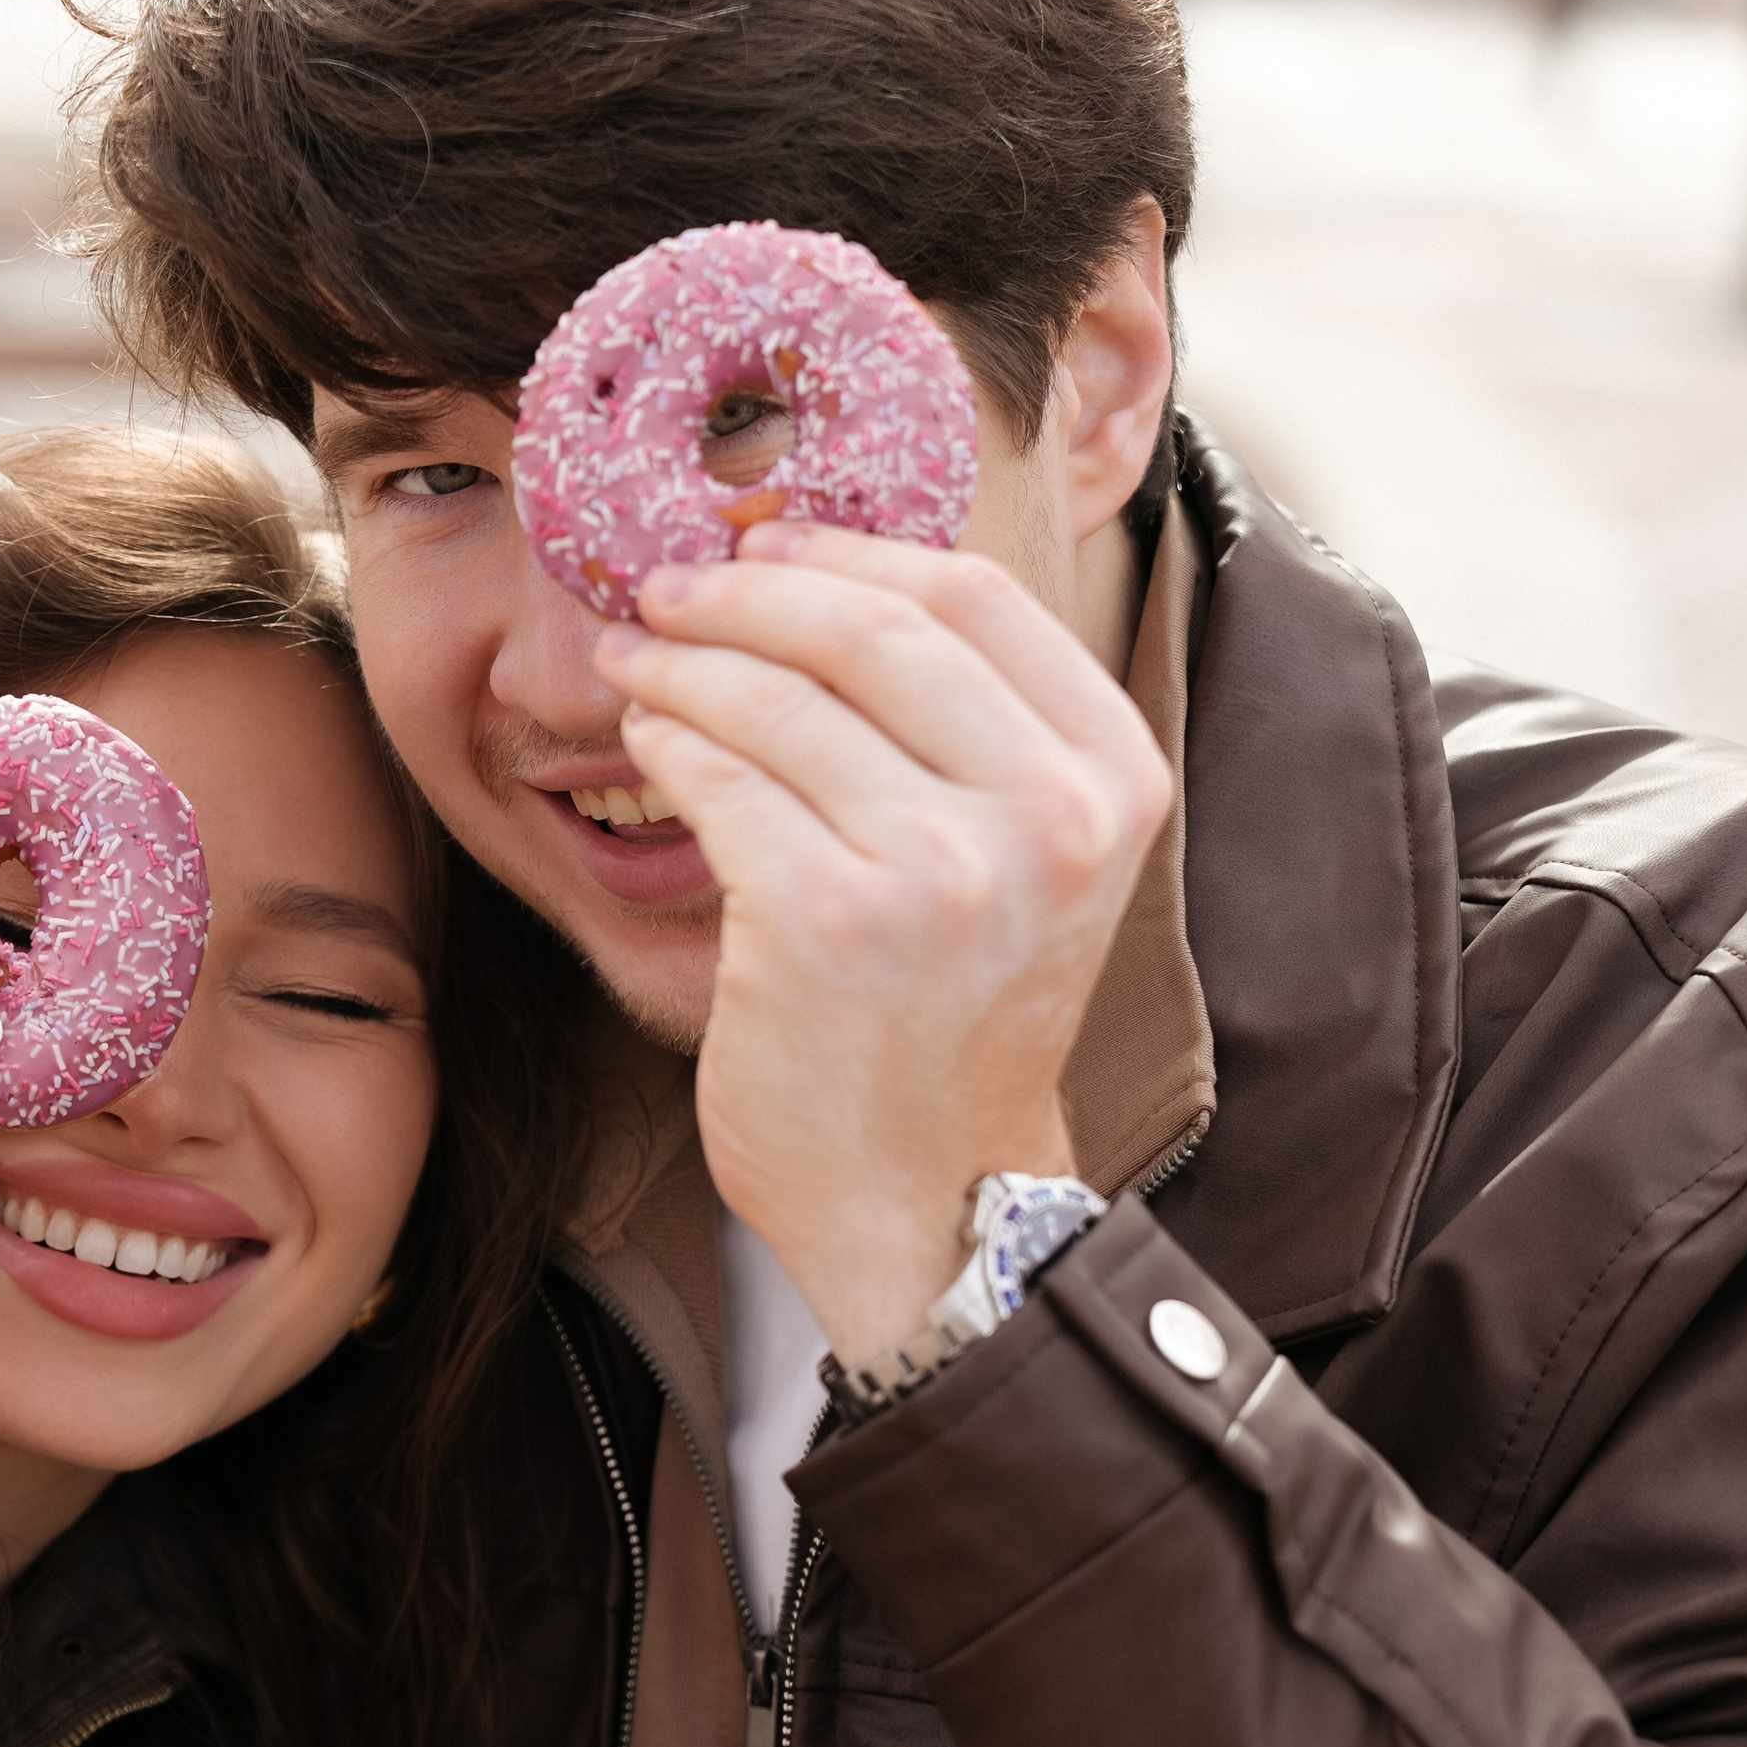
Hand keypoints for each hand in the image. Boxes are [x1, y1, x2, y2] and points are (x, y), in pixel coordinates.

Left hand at [596, 526, 1169, 1363]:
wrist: (924, 1203)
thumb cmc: (948, 1028)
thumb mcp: (1023, 865)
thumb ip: (971, 733)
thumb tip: (828, 575)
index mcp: (1111, 779)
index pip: (974, 599)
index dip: (851, 552)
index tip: (765, 543)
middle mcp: (1044, 817)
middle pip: (872, 628)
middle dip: (748, 592)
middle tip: (668, 589)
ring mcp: (939, 872)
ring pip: (779, 700)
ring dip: (686, 663)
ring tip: (636, 664)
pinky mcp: (826, 923)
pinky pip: (723, 782)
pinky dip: (669, 743)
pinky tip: (645, 739)